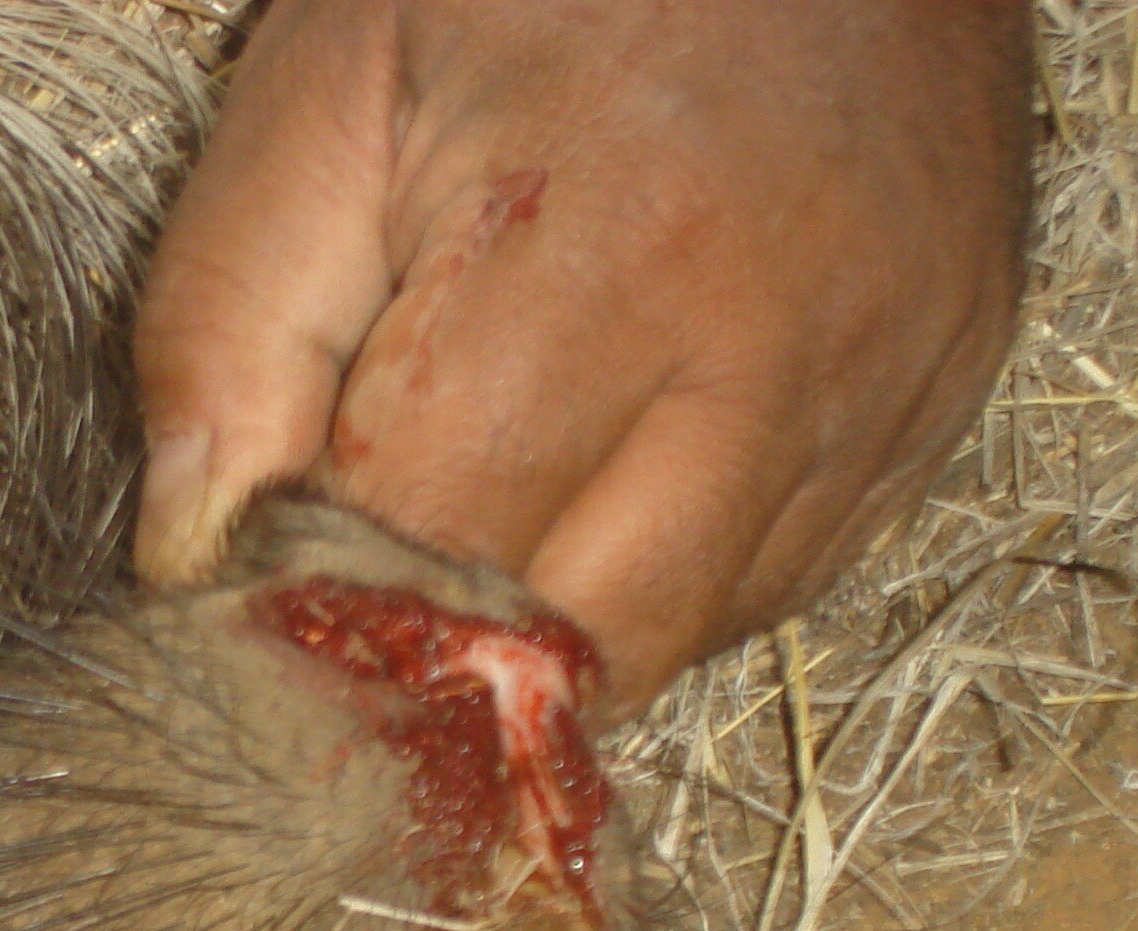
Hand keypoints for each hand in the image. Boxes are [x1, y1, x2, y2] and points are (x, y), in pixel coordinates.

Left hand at [134, 0, 1032, 718]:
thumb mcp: (330, 84)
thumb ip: (231, 324)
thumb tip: (191, 552)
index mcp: (607, 247)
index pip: (432, 542)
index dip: (322, 585)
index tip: (263, 569)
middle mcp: (775, 346)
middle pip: (572, 639)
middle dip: (444, 636)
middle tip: (367, 561)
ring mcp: (885, 380)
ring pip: (682, 636)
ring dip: (556, 624)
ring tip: (490, 491)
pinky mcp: (946, 395)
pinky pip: (781, 580)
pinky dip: (669, 571)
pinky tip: (615, 461)